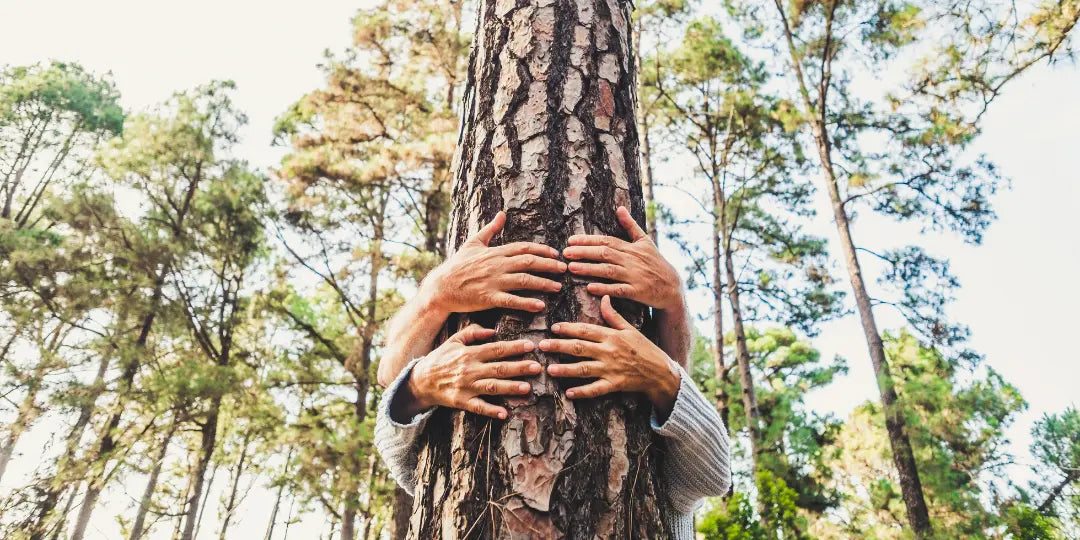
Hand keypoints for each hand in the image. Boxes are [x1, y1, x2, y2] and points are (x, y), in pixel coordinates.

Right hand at [403, 324, 541, 419]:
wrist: (420, 380)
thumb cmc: (440, 358)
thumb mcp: (453, 340)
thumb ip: (472, 332)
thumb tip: (492, 330)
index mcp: (469, 353)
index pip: (495, 349)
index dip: (514, 347)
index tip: (530, 346)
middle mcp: (469, 370)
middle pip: (498, 368)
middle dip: (519, 367)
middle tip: (537, 367)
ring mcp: (466, 387)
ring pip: (492, 387)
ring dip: (510, 388)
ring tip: (528, 388)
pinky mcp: (462, 401)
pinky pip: (478, 407)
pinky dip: (491, 411)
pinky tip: (504, 414)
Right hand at [424, 211, 565, 313]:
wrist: (441, 287)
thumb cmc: (457, 266)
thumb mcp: (473, 243)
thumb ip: (490, 229)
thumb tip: (502, 213)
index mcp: (495, 252)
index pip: (523, 248)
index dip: (542, 250)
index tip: (556, 254)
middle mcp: (496, 265)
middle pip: (528, 262)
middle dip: (549, 265)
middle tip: (564, 269)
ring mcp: (493, 282)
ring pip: (524, 280)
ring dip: (543, 283)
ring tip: (558, 286)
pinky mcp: (488, 298)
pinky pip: (512, 301)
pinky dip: (527, 303)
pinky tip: (540, 305)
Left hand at [540, 296, 680, 415]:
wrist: (660, 371)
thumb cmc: (644, 348)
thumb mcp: (630, 328)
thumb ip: (613, 315)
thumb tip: (604, 297)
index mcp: (611, 336)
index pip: (586, 330)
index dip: (568, 328)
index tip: (553, 328)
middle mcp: (609, 351)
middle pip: (580, 348)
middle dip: (559, 346)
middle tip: (542, 346)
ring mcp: (611, 369)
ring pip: (584, 368)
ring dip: (566, 369)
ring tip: (550, 369)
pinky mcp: (614, 384)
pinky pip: (596, 389)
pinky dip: (582, 391)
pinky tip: (568, 392)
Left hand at [563, 206, 682, 311]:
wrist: (672, 287)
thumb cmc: (656, 263)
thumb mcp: (645, 241)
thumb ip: (630, 225)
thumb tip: (619, 207)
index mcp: (631, 247)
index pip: (607, 241)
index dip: (588, 240)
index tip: (571, 240)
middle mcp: (631, 260)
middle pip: (605, 254)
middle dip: (584, 252)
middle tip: (565, 253)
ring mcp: (634, 276)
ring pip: (608, 271)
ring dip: (589, 269)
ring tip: (571, 268)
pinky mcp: (637, 292)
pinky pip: (619, 290)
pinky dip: (605, 288)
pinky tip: (590, 288)